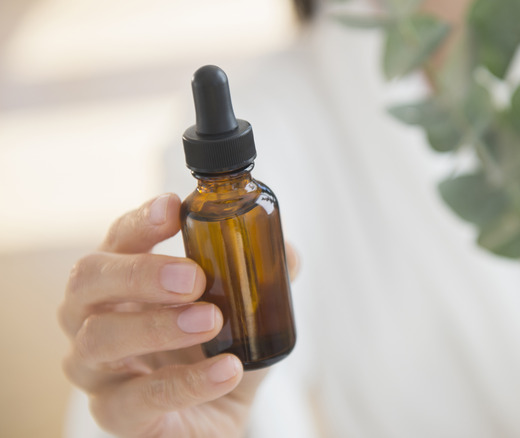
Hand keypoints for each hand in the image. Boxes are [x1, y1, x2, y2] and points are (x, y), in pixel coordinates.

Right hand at [58, 194, 299, 437]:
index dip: (139, 222)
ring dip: (160, 325)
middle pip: (88, 281)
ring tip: (213, 320)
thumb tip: (287, 253)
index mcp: (123, 281)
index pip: (117, 240)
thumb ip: (262, 280)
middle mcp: (94, 318)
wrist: (214, 419)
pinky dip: (187, 382)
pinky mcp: (115, 414)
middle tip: (195, 278)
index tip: (173, 208)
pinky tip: (226, 370)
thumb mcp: (245, 313)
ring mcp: (97, 369)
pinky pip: (139, 398)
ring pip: (101, 338)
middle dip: (141, 273)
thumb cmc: (214, 354)